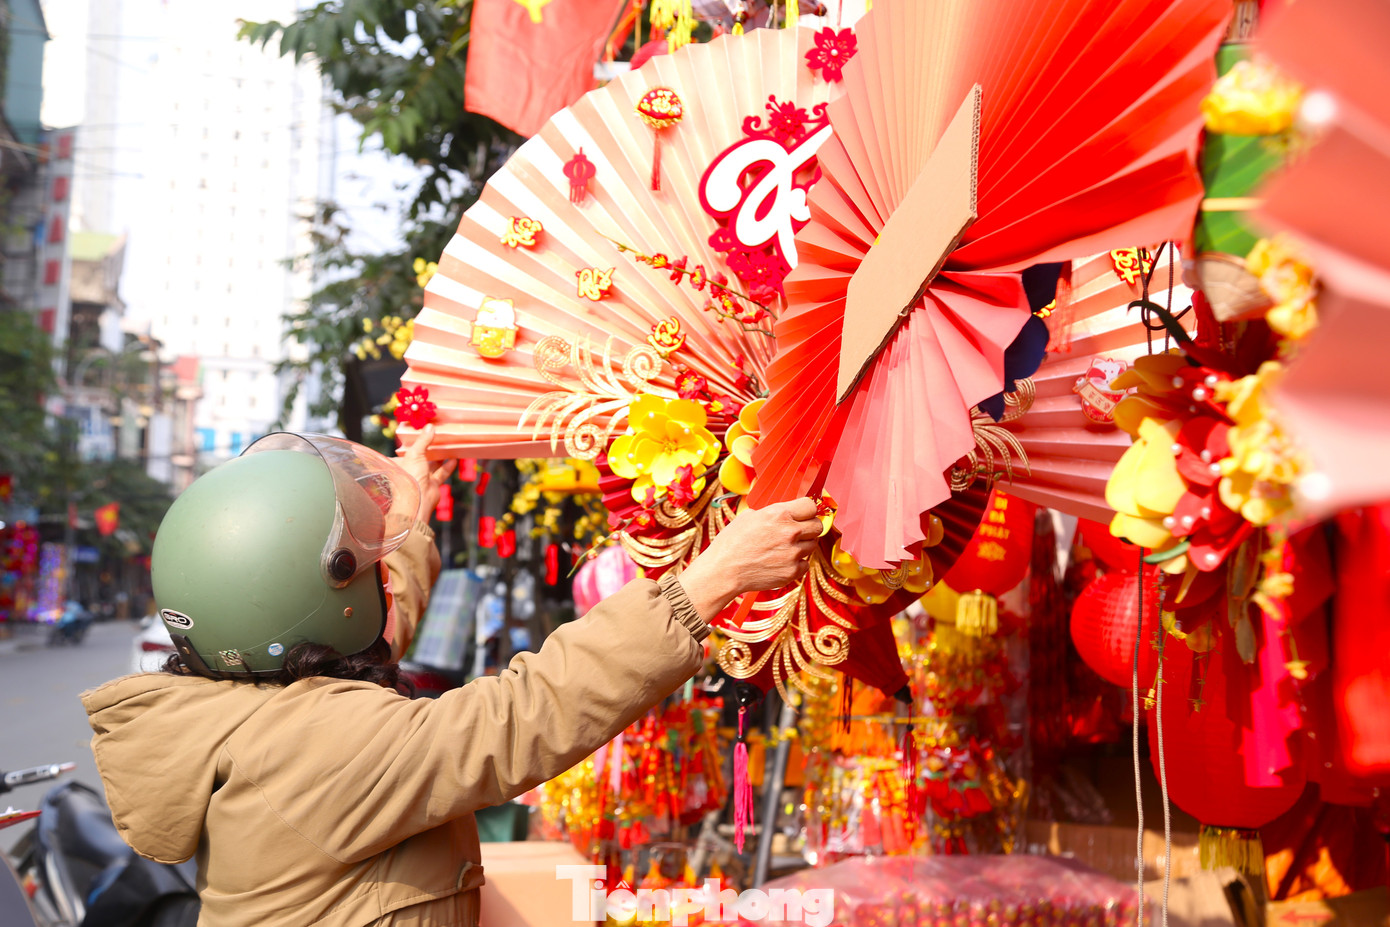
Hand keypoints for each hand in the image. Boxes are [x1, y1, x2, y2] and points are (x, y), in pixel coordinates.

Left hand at [396, 425, 457, 516]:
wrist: (418, 500)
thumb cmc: (410, 476)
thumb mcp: (415, 453)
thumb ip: (423, 440)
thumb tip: (430, 426)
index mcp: (400, 463)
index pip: (406, 450)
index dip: (414, 442)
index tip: (423, 433)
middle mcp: (410, 470)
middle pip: (421, 457)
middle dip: (429, 448)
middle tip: (438, 438)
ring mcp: (421, 478)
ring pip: (432, 465)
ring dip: (440, 457)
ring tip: (448, 446)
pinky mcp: (432, 485)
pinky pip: (441, 474)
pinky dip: (448, 467)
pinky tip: (455, 459)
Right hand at [677, 498, 821, 620]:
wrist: (724, 570)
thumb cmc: (732, 542)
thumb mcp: (749, 516)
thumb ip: (772, 513)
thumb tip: (784, 512)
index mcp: (779, 514)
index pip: (811, 506)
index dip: (807, 510)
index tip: (804, 515)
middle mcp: (790, 532)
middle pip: (818, 526)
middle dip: (810, 527)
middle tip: (798, 532)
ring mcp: (793, 553)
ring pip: (813, 545)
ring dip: (803, 545)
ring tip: (784, 548)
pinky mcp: (792, 571)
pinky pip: (805, 564)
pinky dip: (797, 563)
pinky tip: (782, 562)